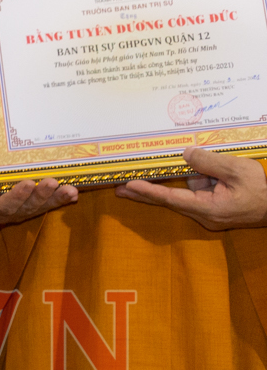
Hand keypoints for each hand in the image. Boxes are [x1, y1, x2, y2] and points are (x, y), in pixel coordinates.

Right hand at [0, 157, 77, 224]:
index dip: (14, 196)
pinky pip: (49, 205)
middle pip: (23, 208)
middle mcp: (4, 212)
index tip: (25, 183)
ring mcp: (21, 210)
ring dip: (53, 198)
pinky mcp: (35, 206)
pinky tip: (73, 191)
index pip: (0, 205)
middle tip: (50, 181)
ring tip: (65, 186)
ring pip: (38, 207)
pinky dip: (61, 200)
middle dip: (38, 196)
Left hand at [116, 147, 266, 229]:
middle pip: (169, 201)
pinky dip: (182, 186)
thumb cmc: (262, 189)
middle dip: (143, 194)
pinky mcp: (213, 209)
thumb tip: (185, 155)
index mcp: (209, 209)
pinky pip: (193, 195)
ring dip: (164, 186)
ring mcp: (209, 213)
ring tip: (134, 180)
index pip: (171, 199)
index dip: (149, 191)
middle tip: (117, 189)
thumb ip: (209, 162)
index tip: (128, 185)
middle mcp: (205, 214)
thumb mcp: (237, 170)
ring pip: (181, 196)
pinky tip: (175, 173)